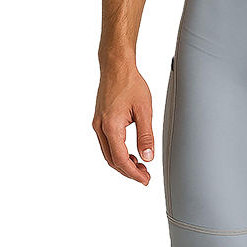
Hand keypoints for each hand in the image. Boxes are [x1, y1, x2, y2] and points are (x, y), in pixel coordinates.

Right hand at [93, 64, 153, 184]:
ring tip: (141, 166)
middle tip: (145, 176)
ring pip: (108, 153)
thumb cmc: (131, 83)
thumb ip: (146, 135)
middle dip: (128, 171)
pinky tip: (131, 152)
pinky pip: (107, 143)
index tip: (145, 180)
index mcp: (111, 126)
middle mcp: (100, 127)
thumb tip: (148, 157)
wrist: (116, 67)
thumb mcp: (144, 110)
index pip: (121, 159)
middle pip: (112, 160)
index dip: (133, 173)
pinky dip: (118, 152)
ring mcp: (98, 124)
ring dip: (123, 163)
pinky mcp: (99, 120)